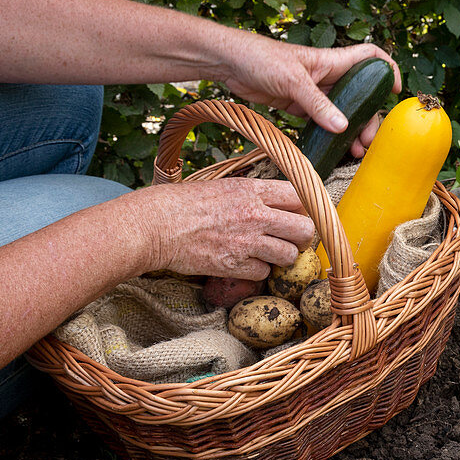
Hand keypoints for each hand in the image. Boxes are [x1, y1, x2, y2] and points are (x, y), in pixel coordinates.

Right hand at [135, 178, 315, 279]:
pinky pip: (263, 273)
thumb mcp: (222, 186)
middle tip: (291, 240)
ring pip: (289, 255)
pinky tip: (245, 264)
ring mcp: (246, 241)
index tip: (298, 215)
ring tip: (269, 255)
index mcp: (252, 190)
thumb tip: (275, 203)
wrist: (154, 225)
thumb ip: (251, 194)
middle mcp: (255, 214)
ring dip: (282, 258)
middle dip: (302, 238)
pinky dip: (257, 272)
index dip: (304, 209)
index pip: (300, 196)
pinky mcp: (234, 264)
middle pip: (304, 229)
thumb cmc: (182, 203)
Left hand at [219, 36, 401, 156]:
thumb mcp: (292, 81)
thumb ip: (318, 105)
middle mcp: (326, 76)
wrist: (227, 62)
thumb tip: (343, 128)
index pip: (370, 56)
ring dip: (350, 131)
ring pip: (341, 111)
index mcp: (331, 61)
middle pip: (359, 95)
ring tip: (354, 152)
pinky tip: (333, 148)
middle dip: (369, 117)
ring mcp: (312, 92)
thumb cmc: (259, 58)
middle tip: (368, 140)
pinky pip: (320, 121)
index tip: (395, 91)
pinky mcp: (297, 105)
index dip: (386, 69)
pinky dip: (329, 135)